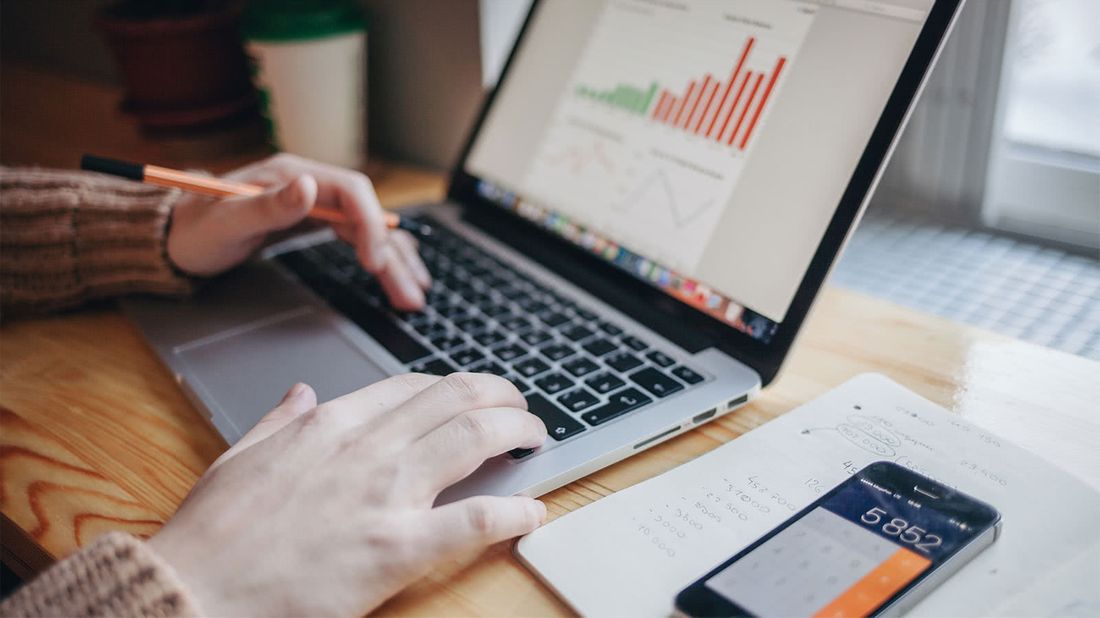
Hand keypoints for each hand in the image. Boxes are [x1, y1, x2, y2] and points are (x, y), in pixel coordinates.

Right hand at [149, 373, 546, 616]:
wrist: (191, 593)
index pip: (410, 388)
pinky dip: (512, 511)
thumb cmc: (210, 537)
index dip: (454, 388)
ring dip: (517, 432)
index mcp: (327, 426)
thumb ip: (279, 421)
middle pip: (455, 400)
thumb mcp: (238, 458)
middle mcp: (364, 449)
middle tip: (522, 408)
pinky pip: (474, 520)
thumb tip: (303, 394)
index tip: (472, 396)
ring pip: (473, 439)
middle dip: (500, 396)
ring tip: (537, 438)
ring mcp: (384, 496)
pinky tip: (533, 510)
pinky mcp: (396, 549)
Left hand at [166, 153, 430, 310]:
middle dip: (394, 254)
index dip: (371, 224)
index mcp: (294, 174)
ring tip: (414, 297)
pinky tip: (396, 277)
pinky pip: (357, 240)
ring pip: (368, 232)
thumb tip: (310, 187)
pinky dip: (380, 261)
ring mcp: (316, 205)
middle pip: (368, 216)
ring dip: (395, 263)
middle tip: (412, 293)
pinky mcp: (315, 224)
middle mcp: (311, 185)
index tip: (374, 263)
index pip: (352, 191)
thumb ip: (268, 205)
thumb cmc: (194, 229)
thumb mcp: (226, 221)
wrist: (174, 237)